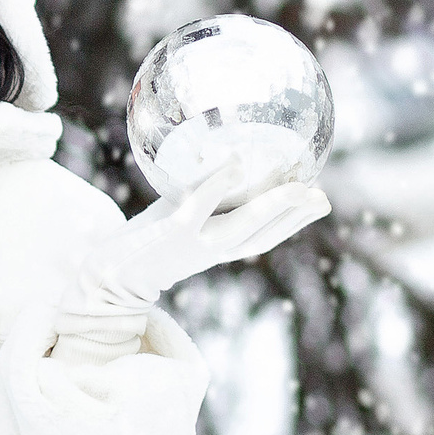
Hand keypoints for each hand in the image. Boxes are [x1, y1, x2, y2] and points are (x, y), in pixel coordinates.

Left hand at [81, 166, 330, 307]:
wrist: (109, 274)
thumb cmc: (144, 242)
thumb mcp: (179, 219)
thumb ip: (200, 199)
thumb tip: (220, 160)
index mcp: (220, 248)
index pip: (266, 236)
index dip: (295, 221)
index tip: (320, 201)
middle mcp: (215, 250)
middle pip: (266, 235)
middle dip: (297, 217)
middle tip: (324, 198)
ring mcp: (197, 242)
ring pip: (244, 226)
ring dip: (273, 207)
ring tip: (299, 187)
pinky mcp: (174, 231)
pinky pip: (200, 204)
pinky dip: (219, 184)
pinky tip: (235, 163)